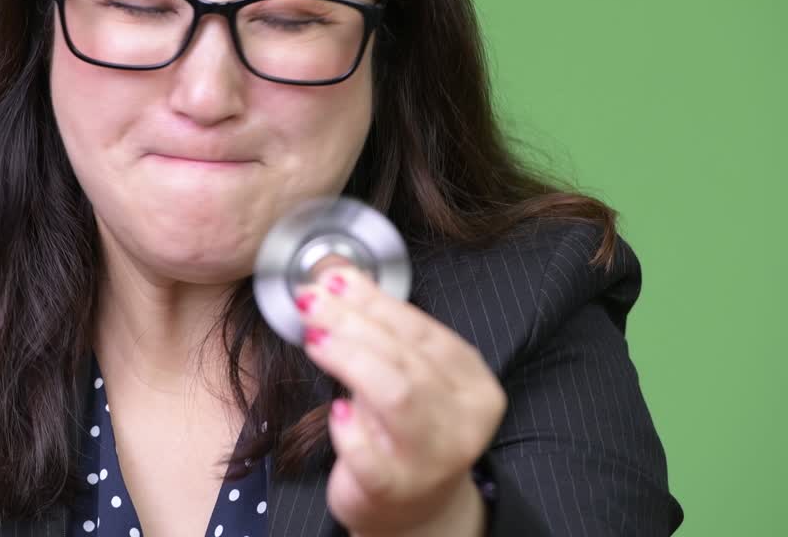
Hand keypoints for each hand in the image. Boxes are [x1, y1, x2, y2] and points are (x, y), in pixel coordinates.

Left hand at [293, 265, 506, 536]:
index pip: (426, 333)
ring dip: (349, 359)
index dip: (379, 303)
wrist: (413, 509)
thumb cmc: (405, 432)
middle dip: (354, 323)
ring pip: (395, 395)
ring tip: (315, 337)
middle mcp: (463, 422)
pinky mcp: (395, 488)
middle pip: (407, 360)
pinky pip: (367, 451)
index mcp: (475, 386)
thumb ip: (384, 334)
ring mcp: (432, 458)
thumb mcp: (409, 378)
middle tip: (312, 301)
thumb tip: (338, 279)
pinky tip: (334, 409)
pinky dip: (348, 427)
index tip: (338, 280)